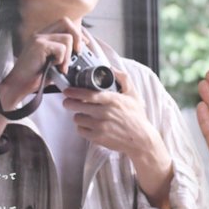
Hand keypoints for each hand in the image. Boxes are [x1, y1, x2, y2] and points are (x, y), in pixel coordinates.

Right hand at [0, 18, 85, 109]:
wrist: (20, 85)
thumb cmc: (36, 76)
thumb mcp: (54, 62)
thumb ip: (64, 54)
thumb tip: (81, 50)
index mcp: (44, 36)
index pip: (64, 23)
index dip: (76, 32)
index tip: (84, 44)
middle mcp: (40, 33)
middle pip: (66, 22)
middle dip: (77, 36)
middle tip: (78, 52)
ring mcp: (38, 38)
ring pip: (67, 37)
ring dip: (68, 55)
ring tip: (61, 67)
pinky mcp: (39, 45)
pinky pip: (61, 48)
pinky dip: (61, 60)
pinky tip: (53, 67)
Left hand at [62, 69, 173, 208]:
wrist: (141, 140)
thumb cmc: (137, 117)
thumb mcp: (133, 95)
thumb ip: (123, 78)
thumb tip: (111, 69)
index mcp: (112, 100)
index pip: (88, 94)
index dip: (74, 92)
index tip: (68, 91)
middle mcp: (105, 113)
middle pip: (78, 106)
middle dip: (70, 103)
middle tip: (68, 102)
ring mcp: (100, 126)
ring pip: (78, 118)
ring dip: (78, 116)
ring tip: (84, 115)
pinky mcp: (98, 138)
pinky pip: (81, 131)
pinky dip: (82, 128)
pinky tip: (88, 125)